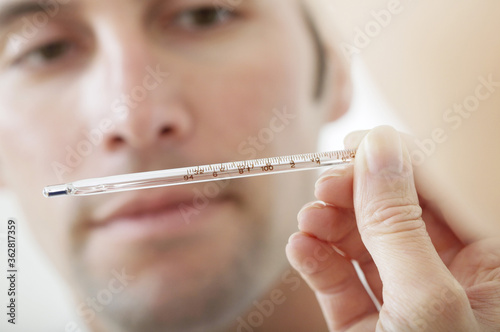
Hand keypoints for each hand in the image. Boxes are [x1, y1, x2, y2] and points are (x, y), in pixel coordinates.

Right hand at [286, 126, 499, 330]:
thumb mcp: (424, 299)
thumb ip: (398, 224)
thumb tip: (379, 149)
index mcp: (490, 271)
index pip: (445, 196)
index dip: (400, 163)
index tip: (356, 142)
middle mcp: (445, 282)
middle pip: (397, 216)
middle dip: (356, 195)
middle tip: (325, 184)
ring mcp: (402, 303)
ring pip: (364, 246)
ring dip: (329, 225)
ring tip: (309, 218)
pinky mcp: (364, 324)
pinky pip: (340, 282)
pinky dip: (317, 261)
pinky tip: (301, 247)